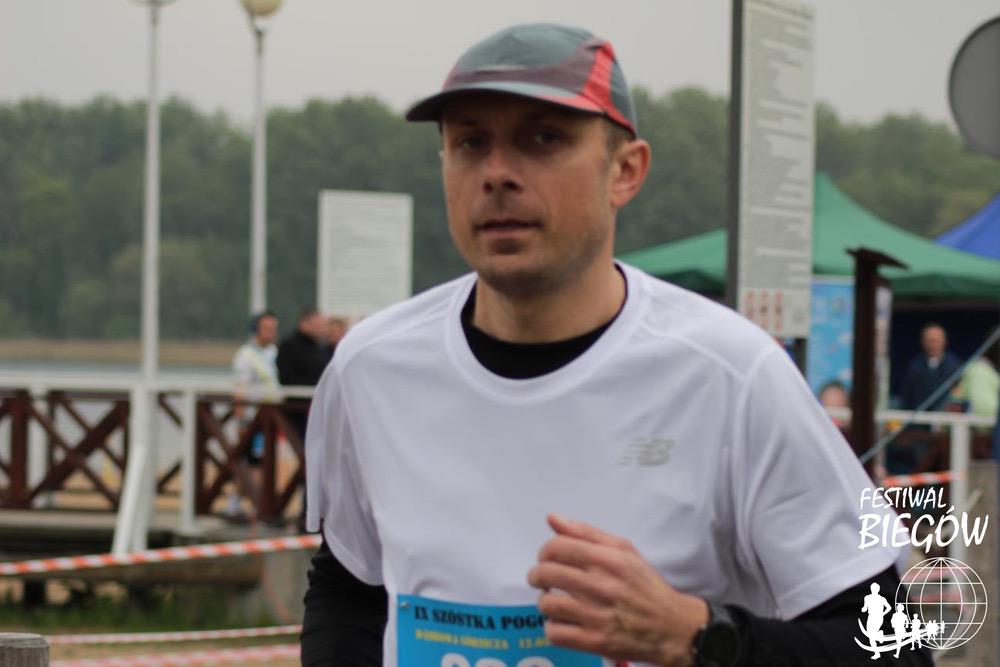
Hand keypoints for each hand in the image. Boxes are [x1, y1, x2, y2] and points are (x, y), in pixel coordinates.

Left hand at [527, 513, 707, 666]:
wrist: (672, 627)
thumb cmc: (645, 586)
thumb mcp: (624, 550)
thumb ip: (585, 533)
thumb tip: (552, 518)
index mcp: (608, 560)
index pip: (557, 547)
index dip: (544, 552)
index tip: (547, 559)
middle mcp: (601, 585)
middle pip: (546, 573)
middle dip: (537, 575)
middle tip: (543, 580)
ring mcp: (597, 615)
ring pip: (547, 604)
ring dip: (546, 602)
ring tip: (556, 602)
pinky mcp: (595, 641)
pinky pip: (555, 633)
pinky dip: (553, 628)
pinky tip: (564, 622)